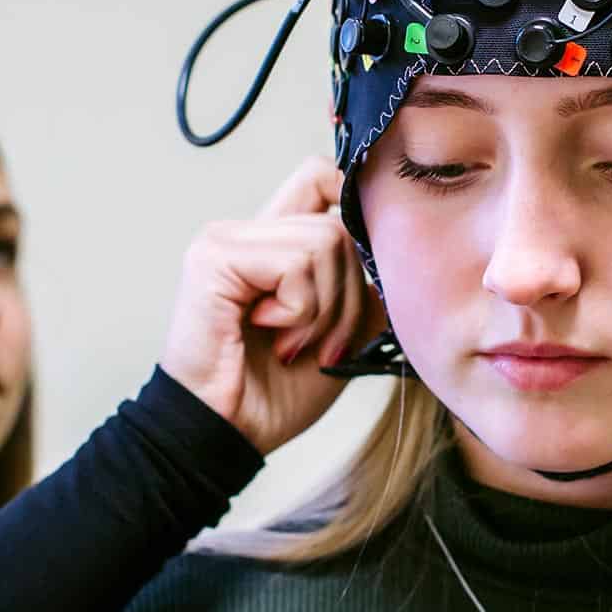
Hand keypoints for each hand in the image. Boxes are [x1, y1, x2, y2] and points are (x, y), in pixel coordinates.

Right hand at [160, 155, 386, 454]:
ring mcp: (226, 239)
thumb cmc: (277, 392)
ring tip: (292, 342)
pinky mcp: (214, 257)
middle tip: (320, 341)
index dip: (355, 205)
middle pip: (338, 220)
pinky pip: (296, 263)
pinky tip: (268, 332)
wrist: (230, 433)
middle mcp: (247, 231)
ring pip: (324, 241)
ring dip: (324, 308)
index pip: (322, 177)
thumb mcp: (343, 330)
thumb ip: (364, 282)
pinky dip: (299, 310)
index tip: (367, 264)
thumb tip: (397, 248)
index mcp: (274, 243)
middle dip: (349, 294)